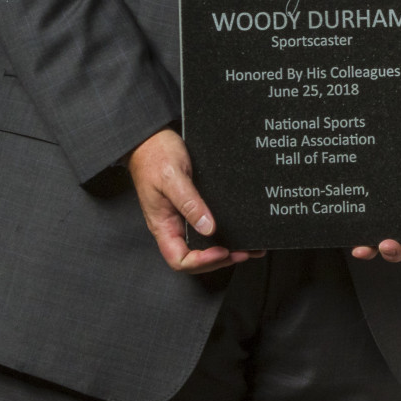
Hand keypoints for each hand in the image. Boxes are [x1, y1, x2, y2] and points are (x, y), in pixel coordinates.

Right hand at [127, 129, 262, 274]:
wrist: (152, 138)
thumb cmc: (155, 155)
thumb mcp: (173, 178)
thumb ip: (189, 203)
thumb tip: (208, 228)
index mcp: (162, 225)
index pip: (179, 259)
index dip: (202, 262)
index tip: (222, 250)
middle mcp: (173, 225)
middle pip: (194, 257)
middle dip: (219, 260)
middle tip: (243, 253)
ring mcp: (182, 218)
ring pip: (203, 244)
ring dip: (225, 250)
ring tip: (248, 248)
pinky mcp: (192, 207)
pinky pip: (207, 227)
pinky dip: (224, 233)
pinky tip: (239, 231)